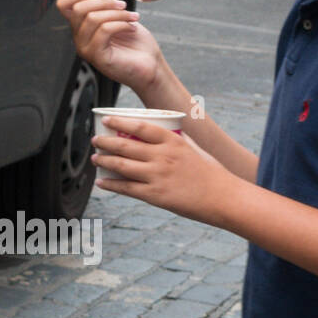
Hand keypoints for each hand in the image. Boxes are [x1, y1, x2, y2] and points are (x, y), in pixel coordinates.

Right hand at [56, 0, 162, 93]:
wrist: (151, 66)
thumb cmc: (136, 45)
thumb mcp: (118, 16)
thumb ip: (98, 2)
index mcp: (83, 27)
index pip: (64, 6)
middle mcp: (81, 38)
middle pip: (79, 9)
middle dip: (104, 2)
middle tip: (123, 5)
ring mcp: (87, 48)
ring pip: (93, 19)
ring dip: (118, 13)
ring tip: (133, 17)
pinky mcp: (98, 57)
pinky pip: (104, 31)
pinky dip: (121, 24)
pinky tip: (131, 27)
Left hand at [91, 116, 237, 224]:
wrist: (222, 197)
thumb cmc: (212, 172)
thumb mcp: (196, 149)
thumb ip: (179, 141)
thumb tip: (165, 132)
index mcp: (174, 142)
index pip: (141, 127)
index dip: (120, 122)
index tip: (107, 120)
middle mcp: (162, 157)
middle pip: (125, 146)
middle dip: (105, 141)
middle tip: (95, 139)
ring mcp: (157, 176)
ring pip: (121, 166)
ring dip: (104, 161)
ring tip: (95, 159)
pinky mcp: (154, 195)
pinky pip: (126, 188)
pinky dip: (111, 184)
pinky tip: (102, 182)